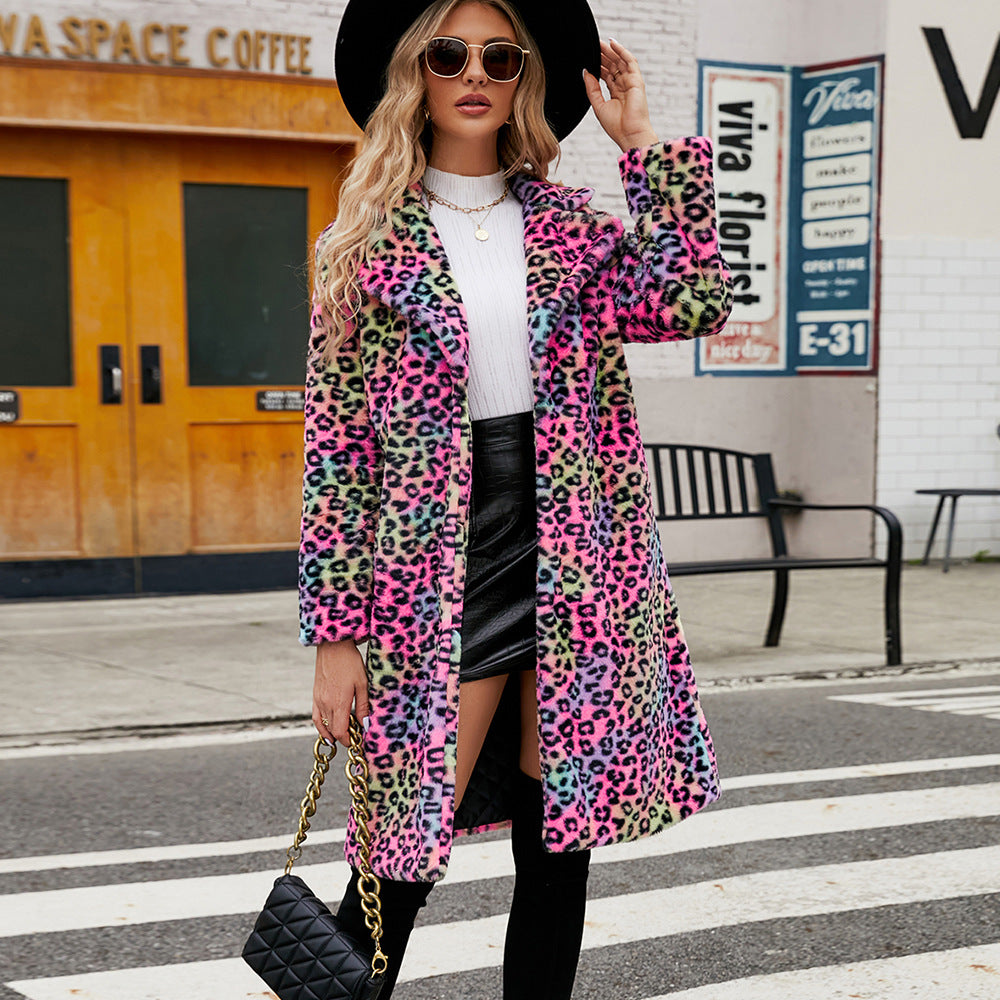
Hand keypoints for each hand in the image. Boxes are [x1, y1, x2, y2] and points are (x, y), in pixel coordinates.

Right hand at [313, 639, 369, 747]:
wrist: (333, 646)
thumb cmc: (350, 662)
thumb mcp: (363, 683)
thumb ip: (363, 706)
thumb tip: (364, 725)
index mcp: (339, 702)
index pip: (340, 732)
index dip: (348, 741)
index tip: (358, 742)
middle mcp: (326, 704)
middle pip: (332, 730)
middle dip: (344, 737)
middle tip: (356, 736)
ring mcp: (318, 700)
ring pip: (323, 725)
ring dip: (334, 732)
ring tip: (345, 734)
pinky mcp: (315, 695)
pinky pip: (316, 717)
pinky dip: (321, 726)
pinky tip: (328, 730)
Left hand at [583, 38, 658, 152]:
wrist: (629, 134)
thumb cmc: (616, 126)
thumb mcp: (598, 105)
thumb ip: (591, 88)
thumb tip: (585, 72)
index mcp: (616, 93)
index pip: (607, 74)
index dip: (598, 65)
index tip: (589, 56)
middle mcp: (624, 86)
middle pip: (613, 66)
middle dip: (603, 55)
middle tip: (592, 45)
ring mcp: (631, 82)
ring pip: (620, 62)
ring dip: (610, 51)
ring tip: (599, 42)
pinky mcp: (637, 80)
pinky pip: (630, 61)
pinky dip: (622, 51)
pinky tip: (612, 44)